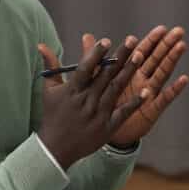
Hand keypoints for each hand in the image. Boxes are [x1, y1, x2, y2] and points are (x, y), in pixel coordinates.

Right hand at [35, 35, 145, 168]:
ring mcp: (98, 114)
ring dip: (128, 72)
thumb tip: (41, 45)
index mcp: (72, 90)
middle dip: (119, 56)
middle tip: (132, 41)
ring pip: (116, 89)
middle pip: (105, 75)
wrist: (56, 148)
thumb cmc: (52, 116)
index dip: (96, 54)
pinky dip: (135, 103)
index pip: (85, 68)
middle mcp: (87, 100)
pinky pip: (123, 112)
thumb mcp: (49, 90)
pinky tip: (147, 92)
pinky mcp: (108, 127)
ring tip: (140, 56)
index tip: (106, 41)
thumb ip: (51, 66)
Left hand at [100, 25, 188, 147]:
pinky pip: (164, 98)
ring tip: (181, 46)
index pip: (143, 51)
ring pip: (162, 73)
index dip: (152, 40)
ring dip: (172, 60)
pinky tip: (183, 79)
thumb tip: (87, 36)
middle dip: (167, 45)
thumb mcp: (95, 79)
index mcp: (129, 71)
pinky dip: (174, 89)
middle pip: (157, 58)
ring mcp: (149, 93)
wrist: (102, 129)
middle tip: (179, 31)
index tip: (162, 28)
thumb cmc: (101, 103)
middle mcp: (142, 80)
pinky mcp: (152, 109)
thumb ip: (93, 58)